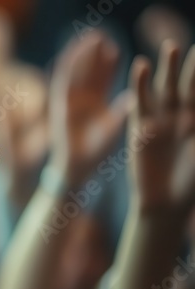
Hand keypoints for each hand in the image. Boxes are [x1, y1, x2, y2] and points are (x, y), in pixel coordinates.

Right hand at [49, 32, 128, 186]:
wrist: (75, 167)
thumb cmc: (95, 153)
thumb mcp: (112, 130)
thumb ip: (120, 112)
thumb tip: (133, 96)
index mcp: (96, 105)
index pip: (102, 80)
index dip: (108, 65)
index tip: (114, 51)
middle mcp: (82, 101)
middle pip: (88, 73)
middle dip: (94, 56)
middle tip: (102, 39)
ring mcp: (69, 102)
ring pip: (76, 74)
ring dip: (82, 56)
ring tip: (90, 40)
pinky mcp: (60, 105)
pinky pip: (63, 81)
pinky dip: (69, 68)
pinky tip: (75, 54)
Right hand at [128, 41, 194, 214]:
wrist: (164, 202)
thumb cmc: (192, 181)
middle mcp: (182, 116)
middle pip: (186, 84)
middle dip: (190, 65)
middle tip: (194, 44)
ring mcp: (161, 120)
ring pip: (165, 88)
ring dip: (167, 69)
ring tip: (171, 48)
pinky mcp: (141, 127)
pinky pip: (141, 102)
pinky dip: (141, 85)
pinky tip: (142, 67)